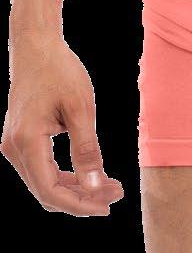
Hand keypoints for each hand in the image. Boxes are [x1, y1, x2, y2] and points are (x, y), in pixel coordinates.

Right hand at [1, 30, 124, 215]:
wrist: (36, 46)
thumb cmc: (59, 71)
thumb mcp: (80, 108)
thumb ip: (87, 150)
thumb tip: (95, 187)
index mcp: (26, 141)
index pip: (50, 191)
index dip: (79, 205)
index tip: (107, 206)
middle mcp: (14, 148)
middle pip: (46, 191)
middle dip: (81, 198)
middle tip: (116, 194)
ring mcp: (14, 145)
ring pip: (44, 183)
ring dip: (75, 189)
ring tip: (109, 186)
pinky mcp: (20, 140)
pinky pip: (41, 169)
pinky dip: (65, 176)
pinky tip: (89, 174)